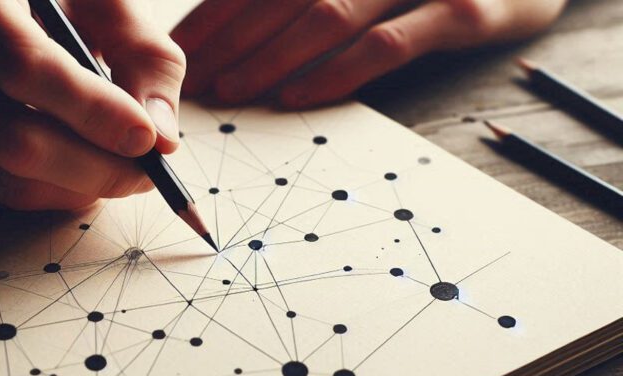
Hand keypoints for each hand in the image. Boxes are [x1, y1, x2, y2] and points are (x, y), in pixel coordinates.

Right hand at [0, 0, 185, 209]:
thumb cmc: (54, 5)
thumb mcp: (107, 7)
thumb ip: (145, 60)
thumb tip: (161, 141)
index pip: (23, 65)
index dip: (91, 111)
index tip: (145, 138)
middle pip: (15, 140)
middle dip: (97, 169)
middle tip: (144, 170)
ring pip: (8, 181)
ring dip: (79, 188)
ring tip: (114, 165)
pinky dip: (48, 192)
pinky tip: (70, 163)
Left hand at [172, 0, 566, 107]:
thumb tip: (249, 26)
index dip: (217, 14)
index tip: (182, 52)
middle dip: (230, 40)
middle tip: (192, 80)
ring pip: (325, 16)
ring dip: (270, 57)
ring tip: (231, 91)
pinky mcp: (461, 11)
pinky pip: (386, 45)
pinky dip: (336, 71)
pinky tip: (296, 97)